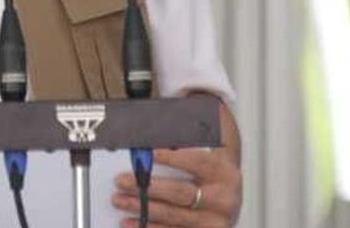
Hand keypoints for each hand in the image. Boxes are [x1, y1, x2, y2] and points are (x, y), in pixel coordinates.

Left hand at [112, 147, 241, 226]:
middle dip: (148, 187)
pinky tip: (131, 222)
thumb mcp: (210, 146)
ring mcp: (213, 222)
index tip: (151, 153)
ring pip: (172, 216)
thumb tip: (158, 131)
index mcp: (223, 173)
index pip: (197, 163)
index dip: (174, 158)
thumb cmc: (212, 166)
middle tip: (122, 180)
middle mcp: (222, 200)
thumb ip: (191, 135)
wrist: (230, 192)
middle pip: (181, 193)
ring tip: (120, 200)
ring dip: (143, 209)